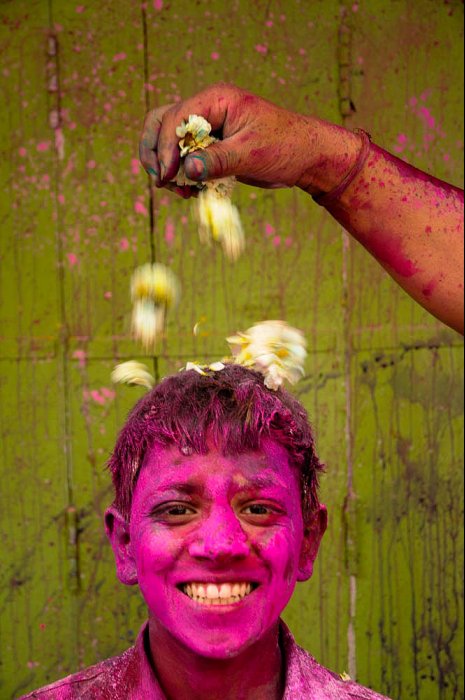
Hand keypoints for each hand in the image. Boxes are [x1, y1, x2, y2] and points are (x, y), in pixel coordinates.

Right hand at [139, 83, 357, 196]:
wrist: (306, 157)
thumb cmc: (285, 147)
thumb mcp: (251, 154)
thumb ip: (218, 160)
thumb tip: (186, 169)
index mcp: (216, 100)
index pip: (176, 117)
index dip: (165, 147)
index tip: (168, 175)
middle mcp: (207, 110)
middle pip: (162, 124)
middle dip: (156, 153)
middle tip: (163, 182)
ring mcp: (208, 128)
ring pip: (169, 141)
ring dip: (166, 166)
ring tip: (180, 191)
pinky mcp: (211, 147)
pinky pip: (184, 157)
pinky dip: (181, 174)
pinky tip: (191, 192)